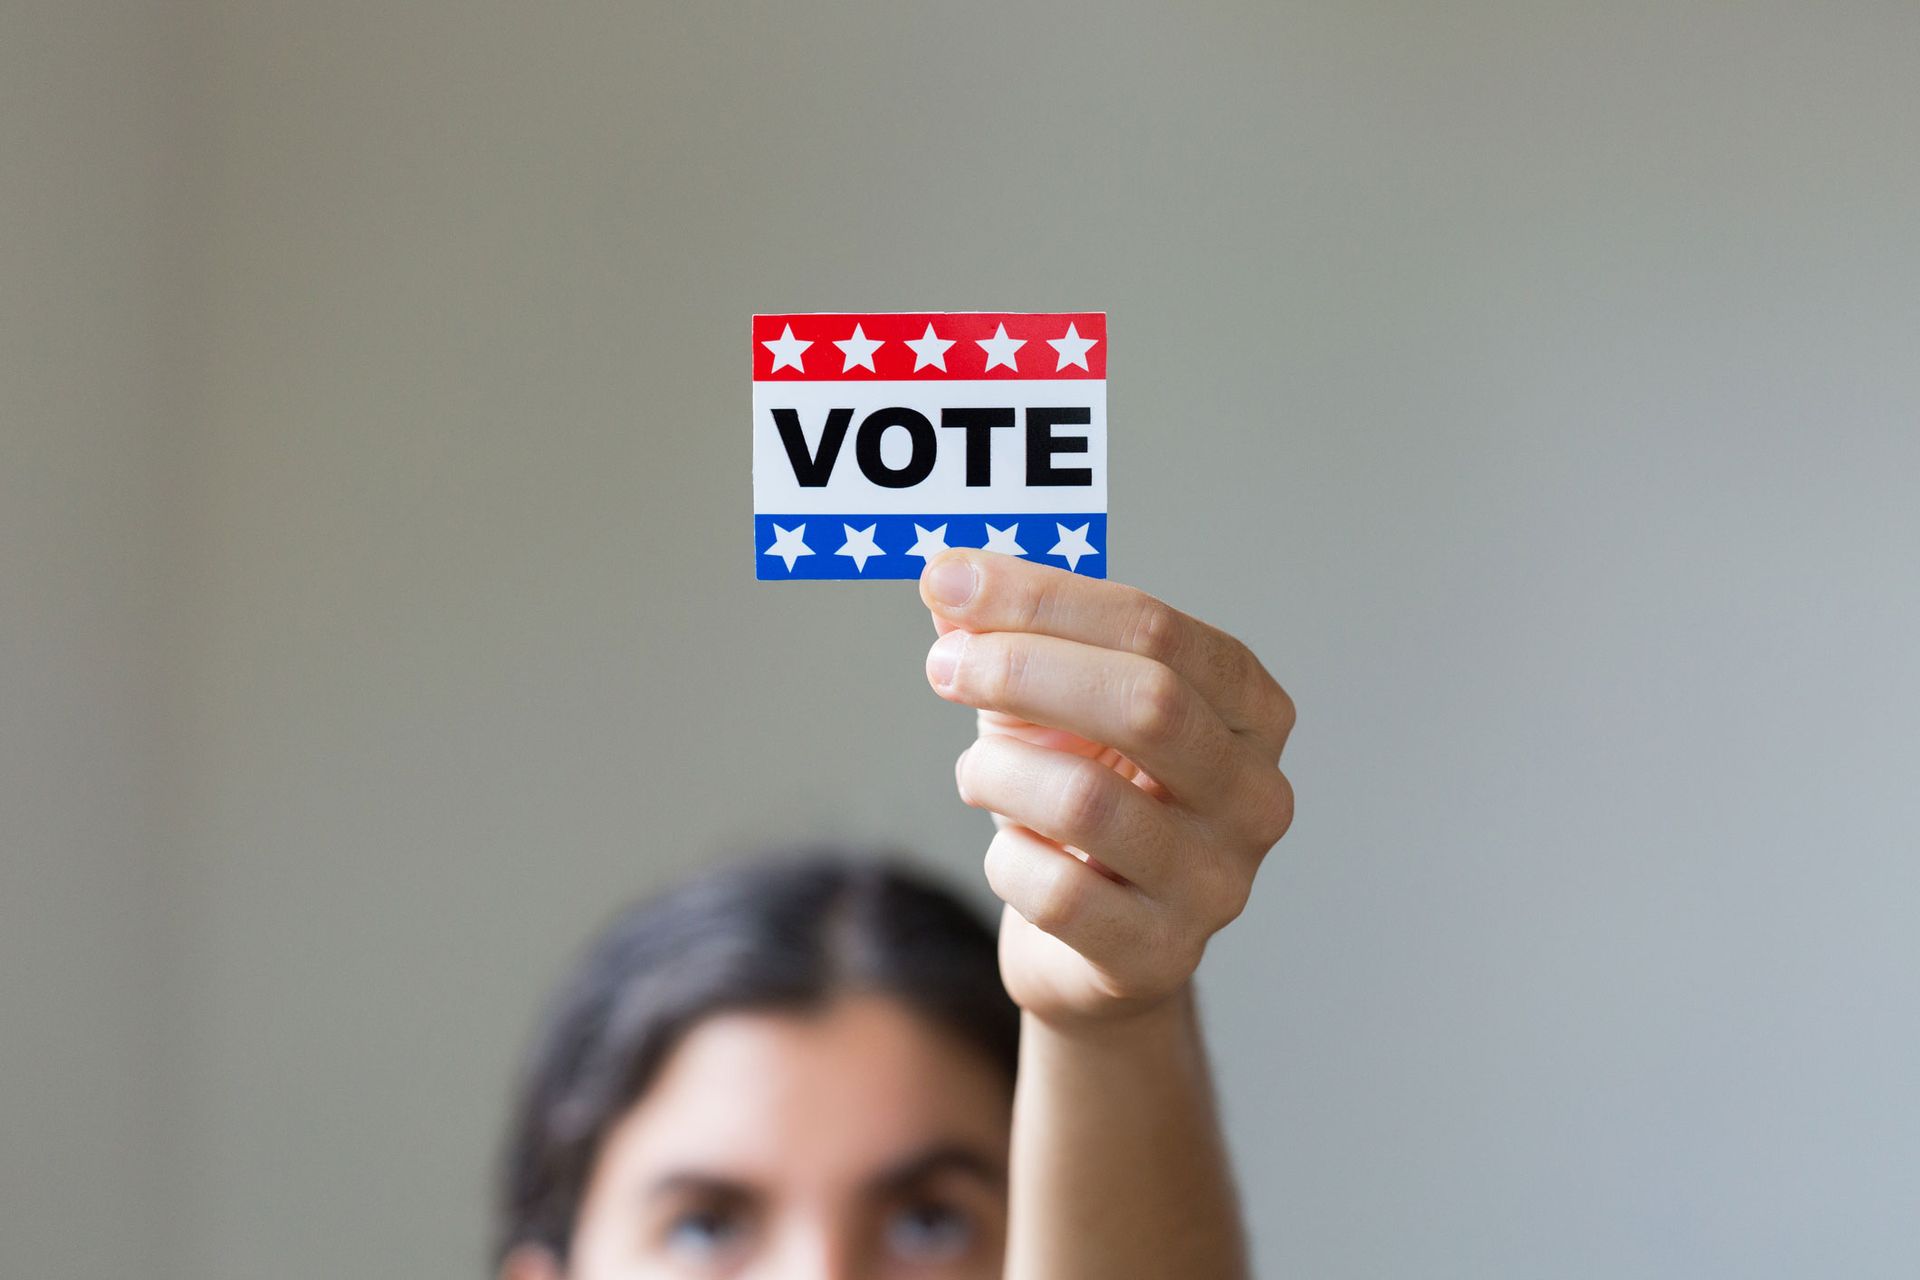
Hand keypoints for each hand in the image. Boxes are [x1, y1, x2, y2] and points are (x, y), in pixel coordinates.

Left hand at [918, 549, 1295, 1028]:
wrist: (1088, 943)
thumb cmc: (1082, 797)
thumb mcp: (1050, 708)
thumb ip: (1007, 637)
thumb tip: (948, 578)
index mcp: (1251, 710)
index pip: (1158, 630)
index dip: (1046, 598)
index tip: (952, 575)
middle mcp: (1257, 795)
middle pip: (1147, 703)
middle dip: (1024, 670)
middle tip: (943, 664)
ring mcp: (1220, 883)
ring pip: (1089, 801)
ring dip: (1000, 773)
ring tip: (979, 775)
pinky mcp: (1161, 956)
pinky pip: (1057, 893)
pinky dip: (1007, 860)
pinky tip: (1013, 853)